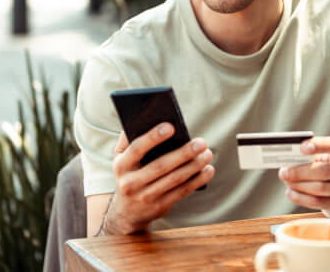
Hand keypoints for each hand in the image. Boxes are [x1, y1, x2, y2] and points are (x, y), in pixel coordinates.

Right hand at [99, 123, 214, 234]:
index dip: (153, 137)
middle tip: (201, 142)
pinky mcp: (160, 207)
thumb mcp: (121, 158)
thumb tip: (142, 117)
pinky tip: (208, 170)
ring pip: (174, 180)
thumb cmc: (129, 174)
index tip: (171, 126)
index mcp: (121, 165)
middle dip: (183, 153)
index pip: (137, 148)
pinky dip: (197, 180)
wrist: (127, 212)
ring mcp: (145, 197)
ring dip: (194, 166)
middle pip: (160, 166)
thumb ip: (128, 139)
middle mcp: (131, 183)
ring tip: (207, 154)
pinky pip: (181, 192)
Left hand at [278, 136, 329, 217]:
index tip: (301, 147)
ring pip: (320, 188)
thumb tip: (288, 161)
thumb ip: (310, 157)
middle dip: (300, 172)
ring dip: (298, 185)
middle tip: (284, 172)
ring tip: (286, 181)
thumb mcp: (324, 158)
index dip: (319, 145)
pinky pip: (317, 202)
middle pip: (324, 171)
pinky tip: (290, 192)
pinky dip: (300, 197)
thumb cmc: (329, 169)